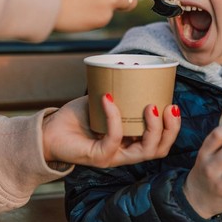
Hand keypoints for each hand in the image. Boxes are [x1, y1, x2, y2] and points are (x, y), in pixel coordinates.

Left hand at [42, 95, 179, 167]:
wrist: (49, 131)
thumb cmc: (76, 117)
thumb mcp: (104, 101)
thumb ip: (118, 90)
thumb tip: (130, 64)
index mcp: (132, 141)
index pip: (161, 142)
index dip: (172, 127)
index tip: (173, 105)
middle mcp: (126, 152)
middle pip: (159, 149)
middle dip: (170, 130)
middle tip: (168, 107)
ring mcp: (113, 156)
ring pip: (144, 151)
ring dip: (152, 129)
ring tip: (150, 107)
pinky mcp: (99, 156)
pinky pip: (114, 138)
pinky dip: (114, 117)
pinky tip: (109, 98)